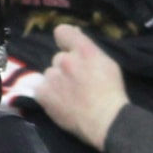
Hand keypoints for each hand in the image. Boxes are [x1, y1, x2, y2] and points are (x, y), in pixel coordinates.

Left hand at [35, 25, 132, 146]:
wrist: (106, 121)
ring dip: (57, 81)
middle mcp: (65, 60)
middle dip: (66, 67)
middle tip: (77, 82)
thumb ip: (89, 49)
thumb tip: (75, 33)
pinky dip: (48, 94)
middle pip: (59, 58)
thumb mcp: (107, 63)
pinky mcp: (43, 94)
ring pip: (50, 74)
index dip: (65, 39)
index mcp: (83, 50)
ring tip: (70, 96)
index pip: (62, 32)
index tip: (68, 48)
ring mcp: (52, 77)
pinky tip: (60, 102)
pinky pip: (41, 88)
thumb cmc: (111, 93)